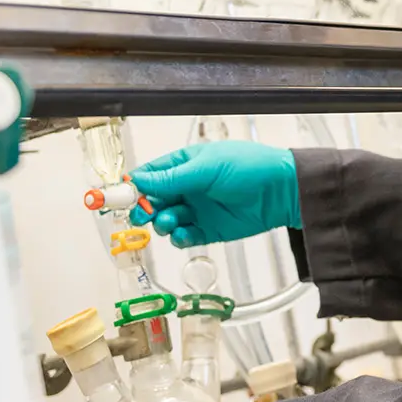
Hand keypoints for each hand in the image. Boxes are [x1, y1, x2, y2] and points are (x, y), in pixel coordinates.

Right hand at [129, 140, 299, 246]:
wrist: (281, 190)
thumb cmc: (248, 167)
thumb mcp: (206, 168)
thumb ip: (171, 178)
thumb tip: (138, 179)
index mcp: (185, 164)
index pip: (151, 174)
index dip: (134, 186)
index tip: (120, 197)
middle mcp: (188, 187)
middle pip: (153, 201)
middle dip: (144, 209)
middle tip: (142, 215)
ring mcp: (197, 209)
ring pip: (166, 220)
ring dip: (163, 223)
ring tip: (171, 222)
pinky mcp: (208, 230)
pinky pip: (185, 237)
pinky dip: (180, 238)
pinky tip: (185, 233)